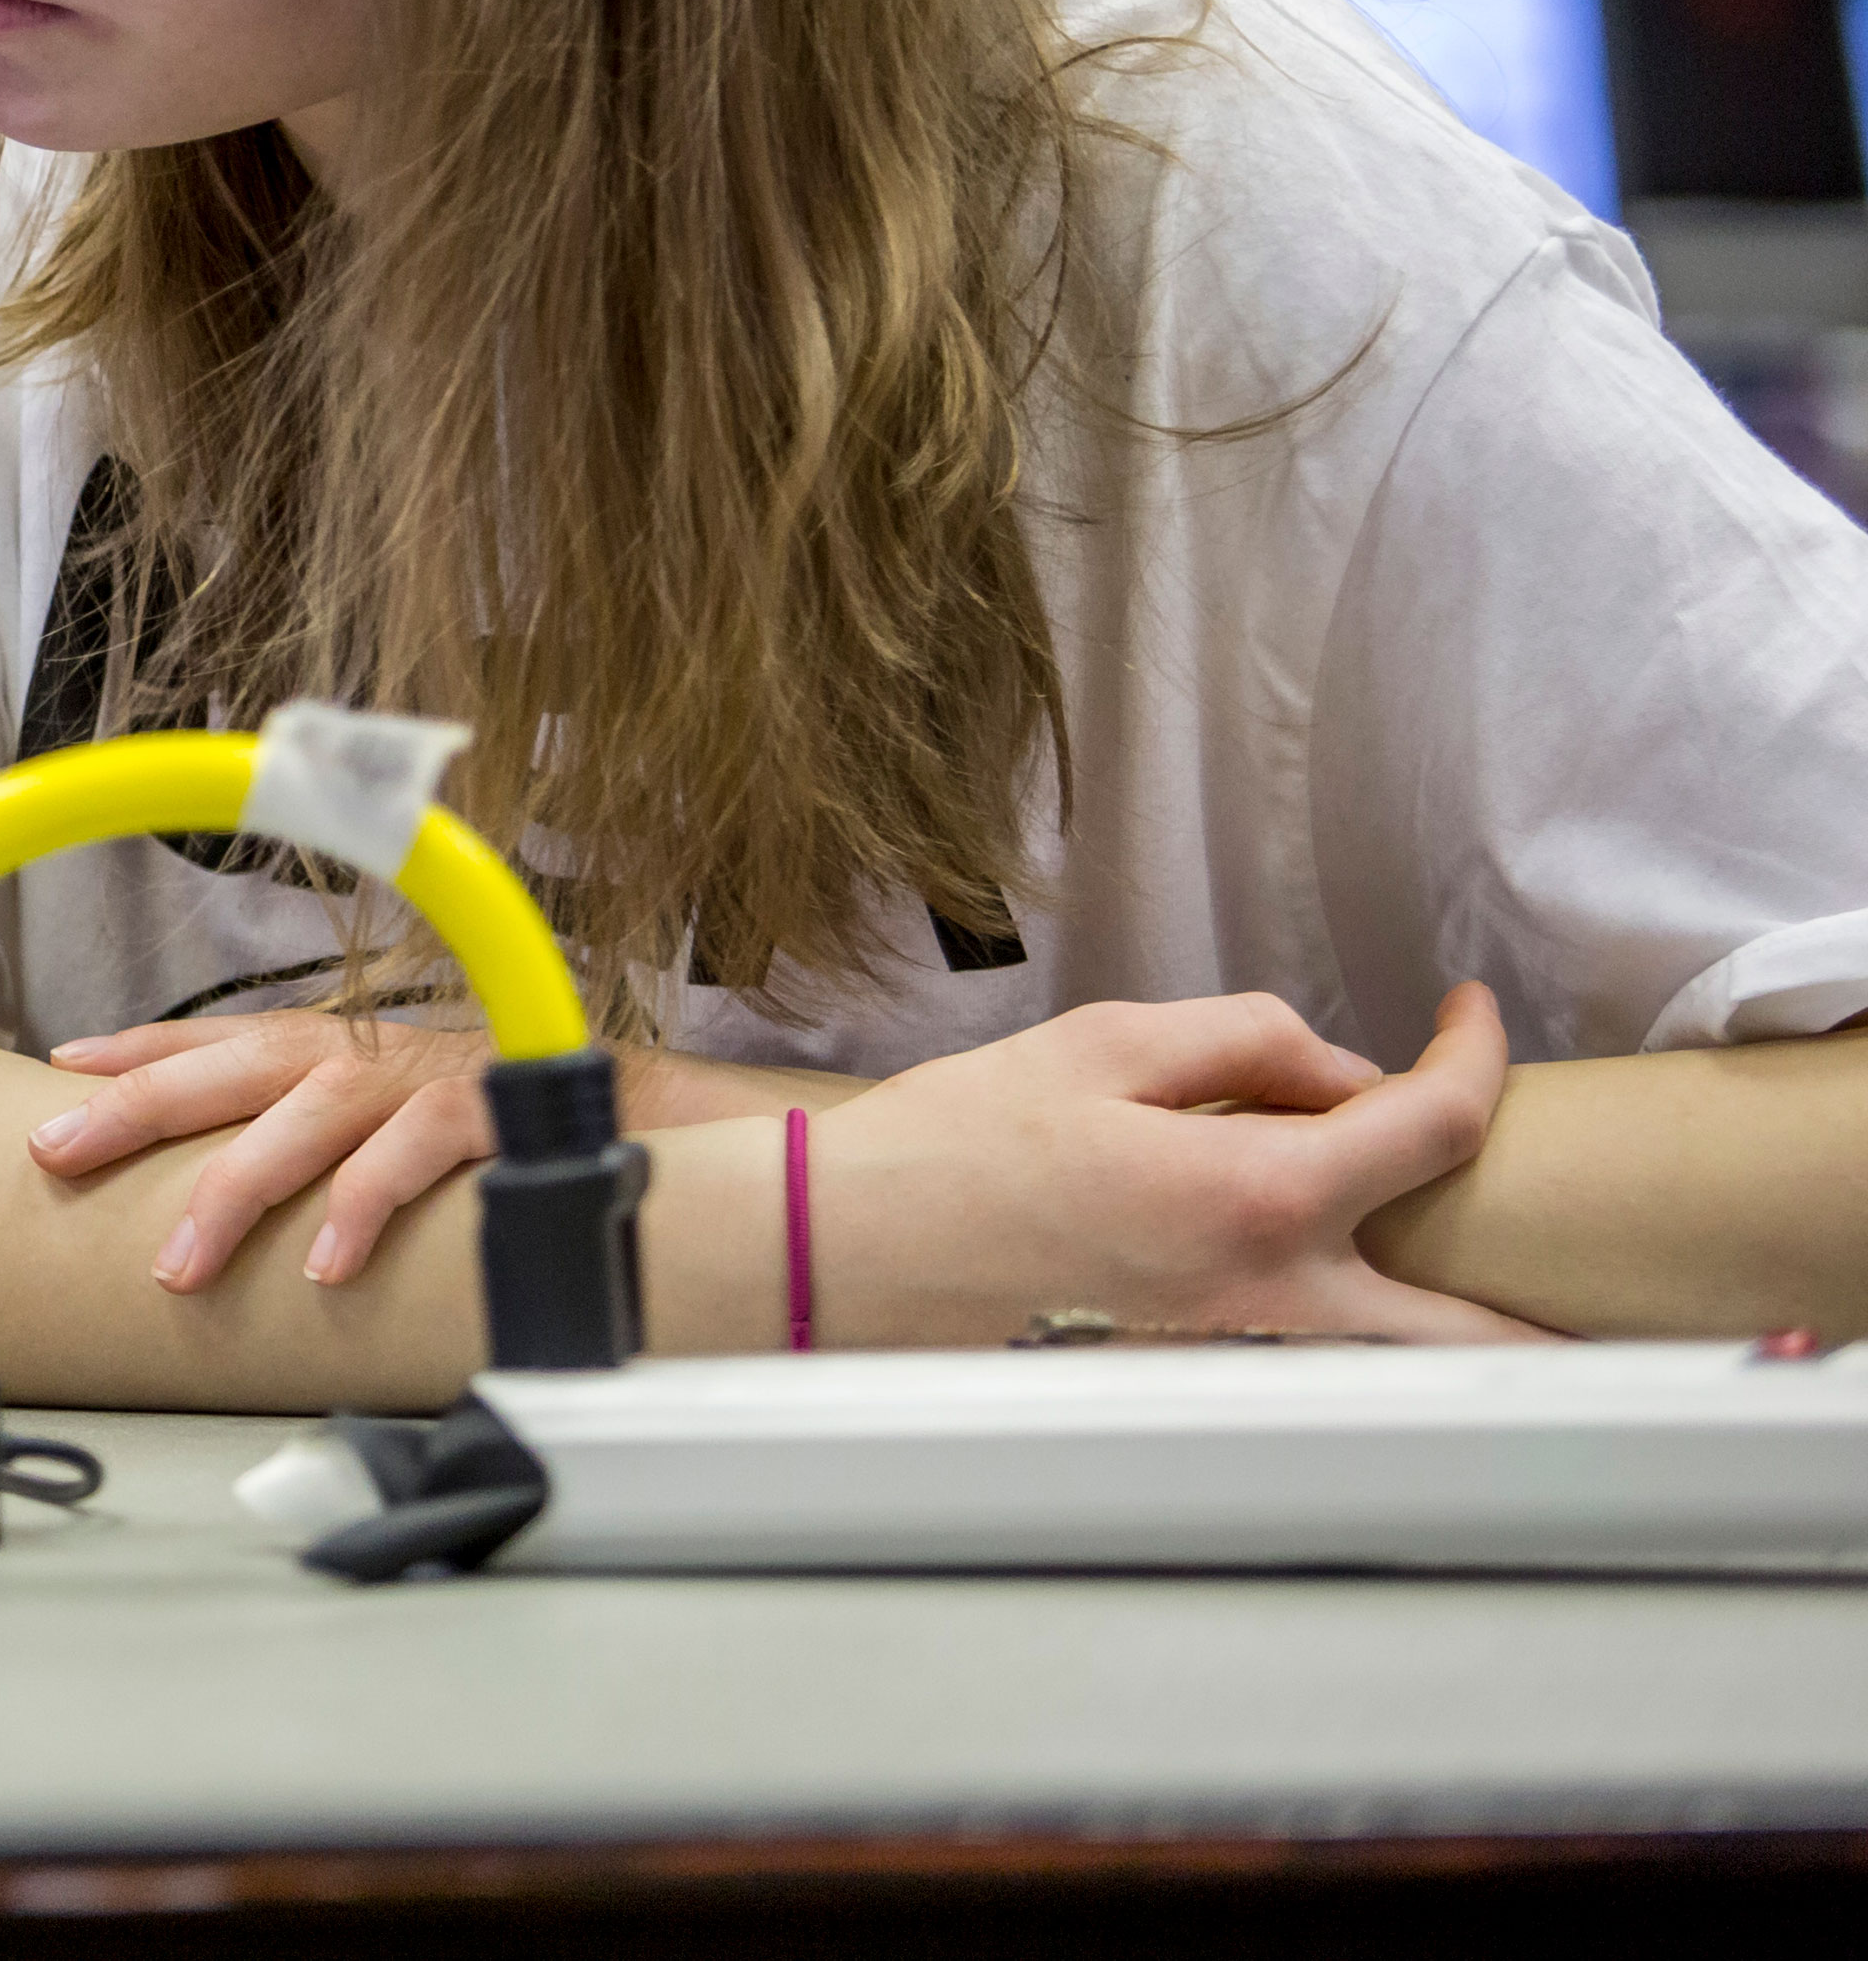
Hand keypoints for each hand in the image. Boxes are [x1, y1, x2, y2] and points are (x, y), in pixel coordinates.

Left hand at [30, 1010, 509, 1291]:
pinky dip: (366, 1203)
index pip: (219, 1038)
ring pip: (312, 1112)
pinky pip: (417, 1151)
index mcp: (334, 1053)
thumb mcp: (378, 1123)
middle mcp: (367, 1056)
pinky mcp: (489, 1111)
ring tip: (181, 1264)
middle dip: (138, 1104)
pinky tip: (325, 1264)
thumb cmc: (486, 1126)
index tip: (62, 1067)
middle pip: (236, 1065)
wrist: (628, 1112)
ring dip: (239, 1185)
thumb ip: (299, 1139)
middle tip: (59, 1151)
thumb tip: (213, 1196)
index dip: (138, 1048)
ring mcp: (425, 1080)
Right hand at [805, 986, 1541, 1345]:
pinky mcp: (1197, 1384)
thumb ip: (1245, 1041)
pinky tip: (1326, 1279)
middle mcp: (1272, 1301)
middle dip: (1539, 1294)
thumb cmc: (952, 1149)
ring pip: (1405, 1376)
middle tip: (1548, 1228)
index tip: (1467, 1011)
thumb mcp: (1103, 1045)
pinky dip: (1354, 1333)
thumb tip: (1340, 1070)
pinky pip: (1318, 1366)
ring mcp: (1240, 1361)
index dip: (1475, 1052)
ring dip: (1456, 1332)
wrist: (847, 1256)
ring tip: (1467, 1275)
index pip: (1432, 1122)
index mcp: (1256, 1196)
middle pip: (1474, 1329)